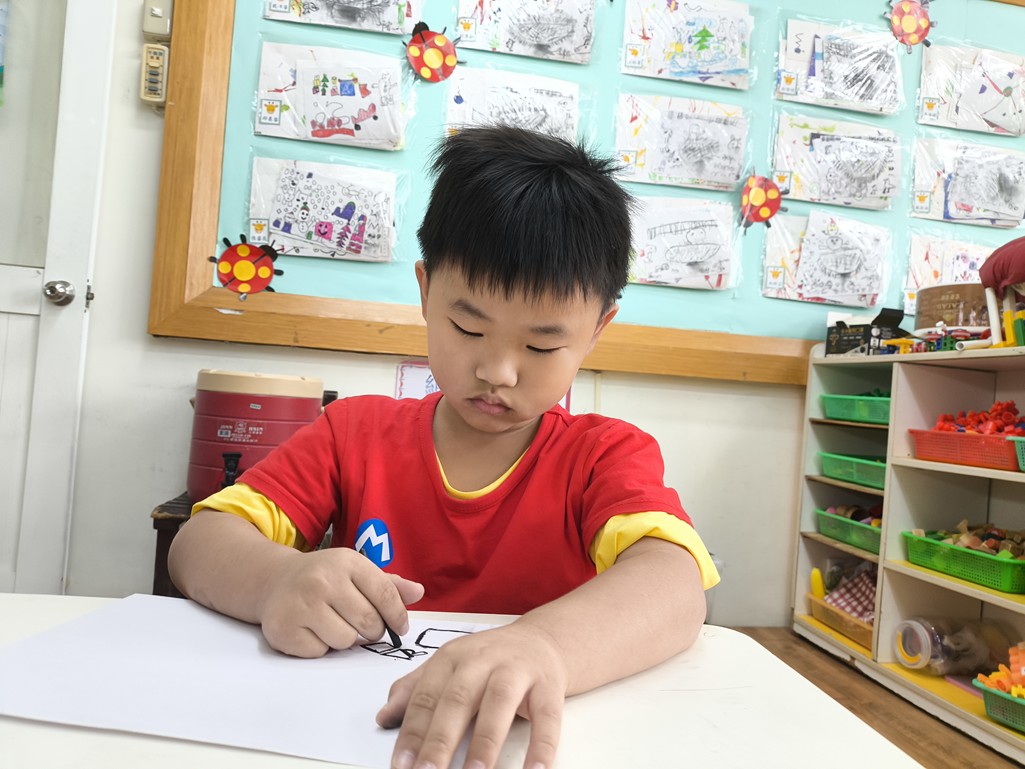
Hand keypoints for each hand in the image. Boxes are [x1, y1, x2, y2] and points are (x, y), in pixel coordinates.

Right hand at [258, 547, 423, 656]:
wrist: (275, 580)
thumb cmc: (325, 577)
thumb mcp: (356, 571)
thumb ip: (388, 584)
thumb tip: (418, 592)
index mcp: (346, 562)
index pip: (385, 595)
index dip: (398, 616)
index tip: (400, 627)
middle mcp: (322, 580)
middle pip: (369, 622)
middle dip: (373, 630)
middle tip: (363, 625)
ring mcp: (301, 605)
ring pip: (345, 640)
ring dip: (345, 639)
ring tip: (333, 623)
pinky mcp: (284, 629)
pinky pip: (320, 652)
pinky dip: (321, 647)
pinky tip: (312, 630)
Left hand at [377, 622, 567, 768]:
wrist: (541, 640)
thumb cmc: (489, 660)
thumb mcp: (449, 667)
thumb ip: (415, 690)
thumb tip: (383, 718)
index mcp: (452, 657)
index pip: (426, 697)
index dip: (412, 732)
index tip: (401, 765)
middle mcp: (483, 660)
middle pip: (458, 700)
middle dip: (440, 741)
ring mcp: (518, 670)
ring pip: (499, 704)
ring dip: (485, 743)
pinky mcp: (549, 685)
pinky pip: (547, 718)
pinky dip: (542, 747)